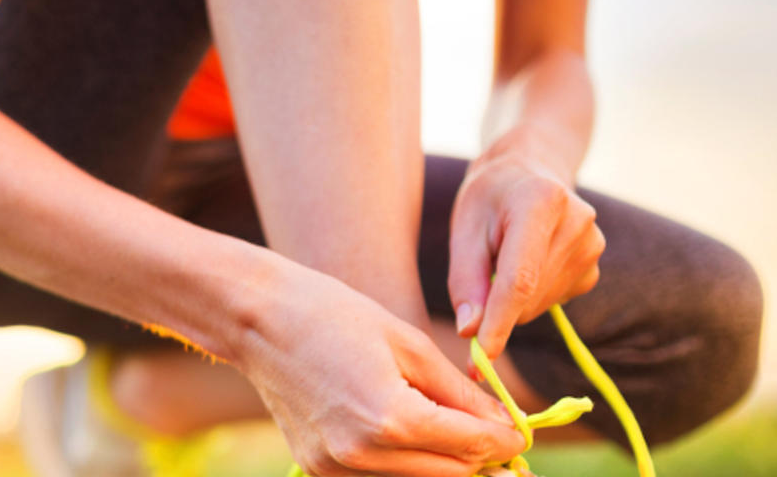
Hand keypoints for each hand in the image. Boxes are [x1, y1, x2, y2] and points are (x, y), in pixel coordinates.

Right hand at [236, 270, 524, 476]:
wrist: (256, 319)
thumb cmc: (334, 315)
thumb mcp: (408, 343)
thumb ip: (460, 393)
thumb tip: (504, 425)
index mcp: (390, 418)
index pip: (471, 447)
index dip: (505, 442)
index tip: (520, 435)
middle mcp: (362, 454)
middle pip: (449, 475)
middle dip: (480, 459)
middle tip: (496, 439)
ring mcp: (335, 468)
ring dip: (444, 465)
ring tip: (455, 435)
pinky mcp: (318, 470)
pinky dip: (404, 465)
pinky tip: (410, 436)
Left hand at [448, 133, 604, 356]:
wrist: (529, 171)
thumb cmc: (489, 198)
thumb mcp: (464, 228)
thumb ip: (466, 281)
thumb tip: (471, 332)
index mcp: (541, 202)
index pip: (520, 278)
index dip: (497, 324)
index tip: (478, 362)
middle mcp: (578, 222)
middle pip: (527, 296)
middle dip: (495, 305)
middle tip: (481, 268)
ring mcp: (593, 246)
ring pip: (537, 304)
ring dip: (512, 298)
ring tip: (506, 253)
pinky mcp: (594, 267)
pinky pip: (552, 301)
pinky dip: (530, 296)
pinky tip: (528, 260)